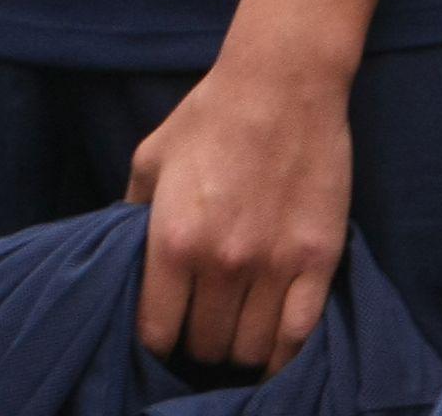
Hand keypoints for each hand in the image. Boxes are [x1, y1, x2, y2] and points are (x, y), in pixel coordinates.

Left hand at [127, 46, 354, 372]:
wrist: (280, 87)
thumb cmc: (208, 117)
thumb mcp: (150, 159)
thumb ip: (132, 214)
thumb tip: (121, 256)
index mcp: (172, 239)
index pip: (157, 329)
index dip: (155, 341)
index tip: (160, 335)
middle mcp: (222, 262)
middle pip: (206, 344)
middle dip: (197, 346)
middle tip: (199, 332)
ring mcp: (275, 266)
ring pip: (253, 350)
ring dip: (239, 352)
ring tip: (233, 335)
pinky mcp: (319, 263)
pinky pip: (300, 336)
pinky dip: (285, 355)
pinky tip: (273, 350)